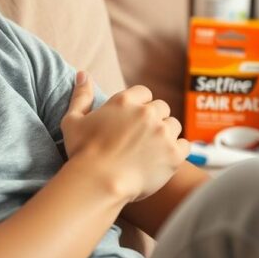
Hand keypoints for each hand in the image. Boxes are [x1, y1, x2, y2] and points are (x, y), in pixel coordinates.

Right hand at [61, 71, 190, 202]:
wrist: (99, 183)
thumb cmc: (82, 153)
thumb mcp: (73, 121)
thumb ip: (81, 96)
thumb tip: (83, 74)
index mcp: (125, 101)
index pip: (144, 92)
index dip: (139, 105)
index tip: (132, 120)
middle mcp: (147, 113)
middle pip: (161, 107)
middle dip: (153, 119)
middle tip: (141, 137)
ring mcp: (162, 133)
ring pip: (174, 125)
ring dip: (165, 134)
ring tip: (151, 149)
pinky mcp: (174, 154)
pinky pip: (185, 145)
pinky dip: (176, 151)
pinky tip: (163, 159)